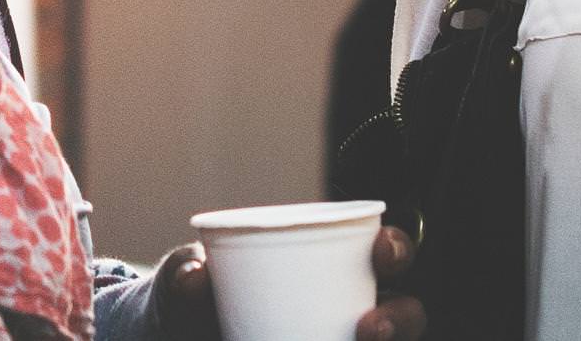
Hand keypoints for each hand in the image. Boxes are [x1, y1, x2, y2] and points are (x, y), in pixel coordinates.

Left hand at [149, 228, 426, 340]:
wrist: (176, 338)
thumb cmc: (192, 301)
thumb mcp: (183, 283)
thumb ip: (182, 274)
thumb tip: (195, 276)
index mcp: (334, 267)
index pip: (384, 254)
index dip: (396, 248)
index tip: (381, 249)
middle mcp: (352, 313)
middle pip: (404, 314)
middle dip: (402, 318)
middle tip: (372, 326)